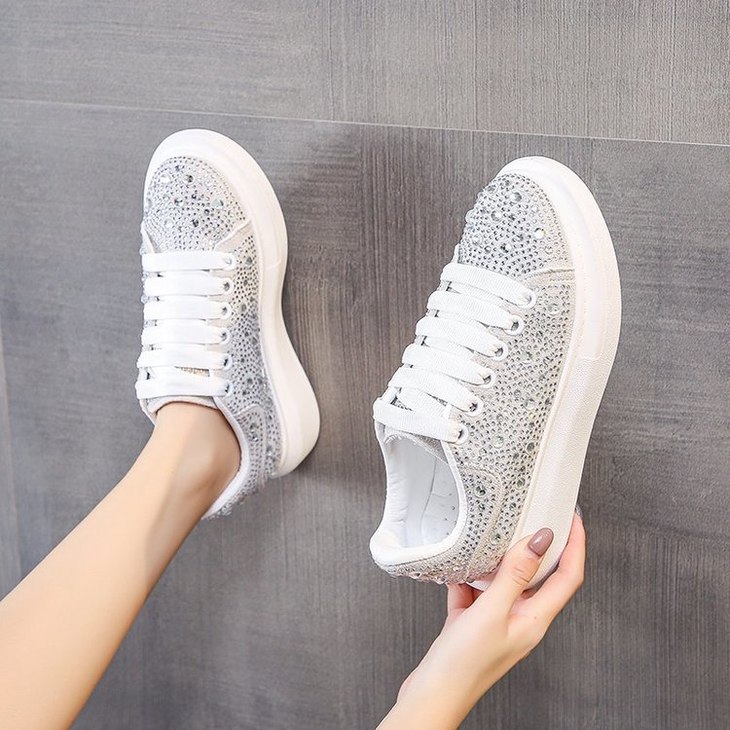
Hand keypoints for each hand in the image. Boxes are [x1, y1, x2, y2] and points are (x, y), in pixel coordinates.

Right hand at [378, 514, 585, 729]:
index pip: (568, 577)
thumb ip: (516, 574)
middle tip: (536, 516)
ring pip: (505, 582)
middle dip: (540, 546)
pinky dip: (468, 578)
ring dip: (499, 560)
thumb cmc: (463, 665)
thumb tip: (542, 540)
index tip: (573, 518)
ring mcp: (496, 623)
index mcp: (534, 621)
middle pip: (539, 577)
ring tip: (494, 536)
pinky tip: (458, 568)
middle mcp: (520, 620)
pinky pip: (475, 592)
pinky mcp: (472, 624)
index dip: (575, 546)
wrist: (431, 696)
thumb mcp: (492, 612)